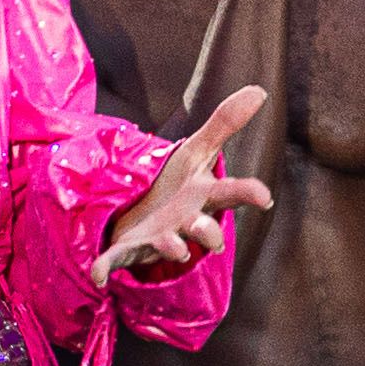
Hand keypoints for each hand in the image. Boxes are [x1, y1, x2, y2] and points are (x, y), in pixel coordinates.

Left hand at [98, 84, 273, 276]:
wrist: (142, 218)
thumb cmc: (176, 188)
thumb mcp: (196, 151)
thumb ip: (224, 124)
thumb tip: (259, 90)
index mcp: (202, 197)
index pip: (230, 194)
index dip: (248, 195)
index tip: (265, 198)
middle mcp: (185, 222)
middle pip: (204, 229)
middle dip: (209, 233)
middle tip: (216, 241)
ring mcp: (158, 238)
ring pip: (170, 247)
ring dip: (173, 248)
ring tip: (176, 249)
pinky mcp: (129, 249)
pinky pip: (117, 260)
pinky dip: (107, 268)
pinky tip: (99, 275)